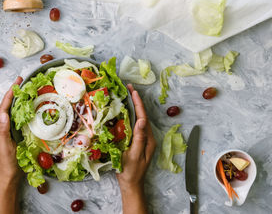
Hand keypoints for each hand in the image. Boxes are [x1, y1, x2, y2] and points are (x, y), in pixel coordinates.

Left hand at [0, 76, 22, 185]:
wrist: (8, 178)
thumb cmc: (6, 164)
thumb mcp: (5, 148)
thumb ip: (2, 131)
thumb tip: (4, 114)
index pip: (3, 107)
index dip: (10, 94)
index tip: (17, 82)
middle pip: (6, 107)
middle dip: (14, 94)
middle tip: (22, 83)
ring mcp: (5, 132)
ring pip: (11, 112)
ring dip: (17, 101)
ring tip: (25, 91)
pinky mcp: (11, 135)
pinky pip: (16, 119)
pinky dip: (21, 111)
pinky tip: (27, 109)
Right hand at [116, 84, 156, 213]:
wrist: (131, 185)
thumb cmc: (131, 172)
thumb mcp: (134, 155)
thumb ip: (138, 138)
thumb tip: (141, 120)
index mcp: (148, 139)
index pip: (143, 117)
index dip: (138, 103)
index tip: (133, 91)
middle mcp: (146, 137)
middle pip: (141, 115)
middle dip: (136, 101)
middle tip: (129, 88)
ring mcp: (142, 139)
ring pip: (138, 119)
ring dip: (133, 106)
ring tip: (127, 95)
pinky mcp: (136, 142)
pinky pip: (133, 125)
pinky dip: (129, 115)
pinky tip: (124, 111)